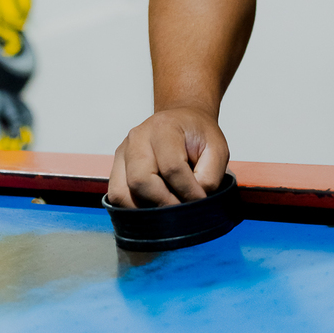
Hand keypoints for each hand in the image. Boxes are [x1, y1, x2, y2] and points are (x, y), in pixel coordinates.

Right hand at [110, 104, 229, 207]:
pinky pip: (117, 195)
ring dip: (145, 208)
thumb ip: (209, 177)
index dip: (188, 191)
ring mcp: (123, 152)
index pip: (171, 168)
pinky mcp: (116, 166)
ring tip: (167, 209)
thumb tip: (192, 203)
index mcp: (164, 127)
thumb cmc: (198, 135)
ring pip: (122, 193)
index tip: (201, 201)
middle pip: (140, 181)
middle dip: (164, 203)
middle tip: (182, 210)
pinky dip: (133, 208)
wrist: (182, 121)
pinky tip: (152, 205)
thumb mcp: (217, 150)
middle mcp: (138, 138)